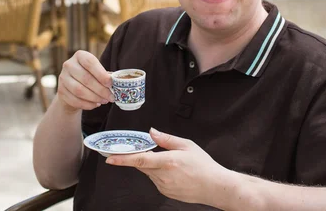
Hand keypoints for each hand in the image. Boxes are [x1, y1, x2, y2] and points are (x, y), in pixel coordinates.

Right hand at [57, 50, 113, 113]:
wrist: (72, 87)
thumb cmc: (90, 76)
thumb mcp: (96, 71)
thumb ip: (104, 75)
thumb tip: (116, 84)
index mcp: (80, 56)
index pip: (90, 63)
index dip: (101, 74)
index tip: (110, 83)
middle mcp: (69, 65)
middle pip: (86, 78)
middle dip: (101, 90)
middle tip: (111, 97)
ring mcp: (63, 78)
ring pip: (80, 91)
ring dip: (95, 98)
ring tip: (104, 101)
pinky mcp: (61, 91)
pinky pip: (75, 100)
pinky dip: (87, 104)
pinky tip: (95, 104)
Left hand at [106, 128, 230, 206]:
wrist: (214, 187)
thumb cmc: (204, 165)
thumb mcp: (187, 145)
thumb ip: (167, 139)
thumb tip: (151, 132)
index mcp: (168, 162)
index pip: (140, 160)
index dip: (123, 159)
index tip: (110, 158)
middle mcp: (163, 176)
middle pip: (142, 165)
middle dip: (140, 157)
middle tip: (143, 150)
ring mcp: (164, 186)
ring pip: (149, 173)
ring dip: (153, 165)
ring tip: (172, 162)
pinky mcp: (166, 193)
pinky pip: (156, 180)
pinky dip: (159, 173)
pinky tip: (174, 171)